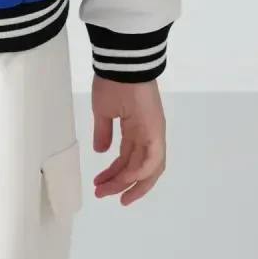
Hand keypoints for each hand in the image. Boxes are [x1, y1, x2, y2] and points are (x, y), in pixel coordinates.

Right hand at [91, 76, 165, 204]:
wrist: (123, 64)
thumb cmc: (112, 83)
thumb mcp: (103, 111)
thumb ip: (104, 132)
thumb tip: (101, 151)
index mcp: (137, 130)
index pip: (128, 160)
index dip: (116, 175)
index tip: (100, 185)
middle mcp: (149, 136)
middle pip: (139, 169)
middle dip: (121, 185)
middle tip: (103, 194)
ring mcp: (154, 134)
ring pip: (146, 169)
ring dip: (128, 183)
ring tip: (107, 191)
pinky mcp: (156, 131)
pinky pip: (151, 159)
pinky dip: (141, 172)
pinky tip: (124, 179)